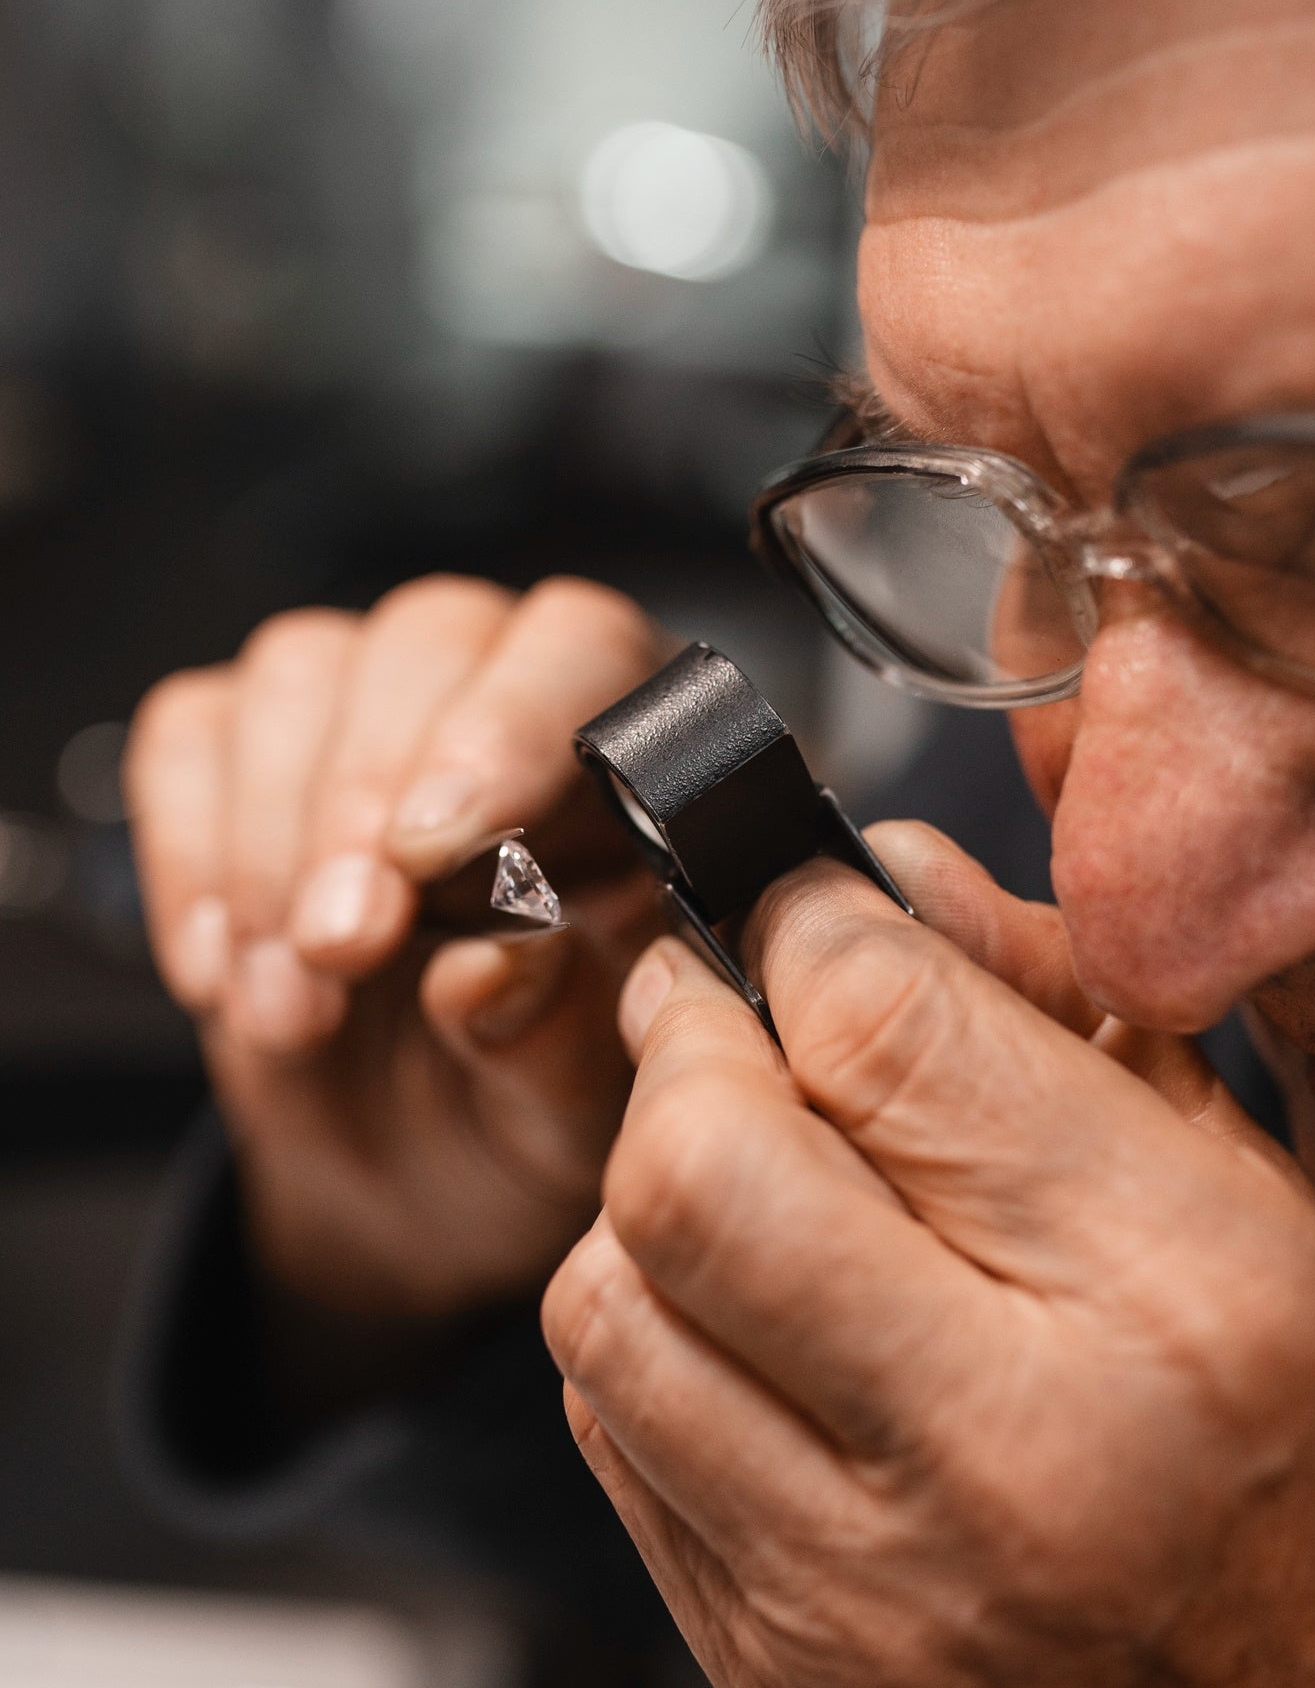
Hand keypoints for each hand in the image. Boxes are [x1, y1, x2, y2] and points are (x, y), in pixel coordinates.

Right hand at [127, 575, 672, 1316]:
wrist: (417, 1168)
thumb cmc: (528, 1106)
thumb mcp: (571, 1118)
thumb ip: (555, 1039)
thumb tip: (495, 964)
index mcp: (631, 761)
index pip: (582, 648)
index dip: (506, 728)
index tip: (432, 850)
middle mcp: (505, 694)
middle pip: (430, 637)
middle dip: (365, 798)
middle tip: (341, 948)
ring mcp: (370, 703)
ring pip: (302, 671)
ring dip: (273, 845)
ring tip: (290, 1008)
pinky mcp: (245, 745)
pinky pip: (192, 735)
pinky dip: (191, 855)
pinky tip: (225, 971)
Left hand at [543, 823, 1314, 1686]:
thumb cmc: (1276, 1445)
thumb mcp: (1233, 1188)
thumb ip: (1057, 1007)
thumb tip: (883, 880)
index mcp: (1168, 1296)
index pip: (880, 1027)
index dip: (807, 920)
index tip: (804, 910)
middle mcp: (1003, 1453)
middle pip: (693, 1163)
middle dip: (685, 1045)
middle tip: (732, 1020)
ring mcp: (861, 1586)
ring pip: (607, 1294)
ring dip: (654, 1198)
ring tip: (756, 1188)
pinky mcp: (763, 1655)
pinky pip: (611, 1422)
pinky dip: (656, 1330)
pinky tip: (757, 1326)